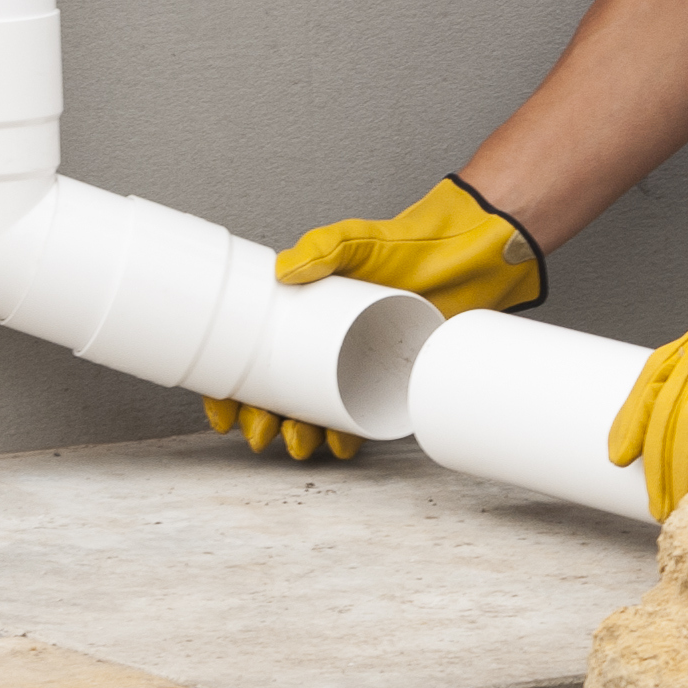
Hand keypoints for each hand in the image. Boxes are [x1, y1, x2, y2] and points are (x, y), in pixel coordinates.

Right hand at [209, 177, 548, 460]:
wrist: (462, 256)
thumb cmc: (403, 246)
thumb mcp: (356, 241)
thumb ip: (323, 247)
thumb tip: (286, 270)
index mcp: (299, 318)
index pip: (251, 362)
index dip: (231, 393)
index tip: (224, 413)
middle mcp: (322, 348)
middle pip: (276, 398)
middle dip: (262, 423)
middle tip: (262, 432)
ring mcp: (355, 368)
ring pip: (314, 416)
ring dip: (301, 438)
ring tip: (299, 444)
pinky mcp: (388, 381)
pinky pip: (361, 420)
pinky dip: (347, 438)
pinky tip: (339, 447)